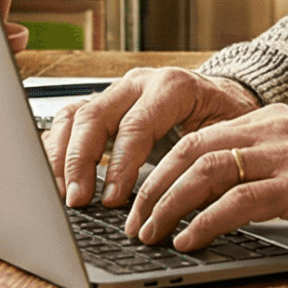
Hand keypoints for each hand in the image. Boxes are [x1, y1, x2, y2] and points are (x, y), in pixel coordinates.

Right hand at [45, 67, 260, 206]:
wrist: (227, 95)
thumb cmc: (228, 118)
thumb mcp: (228, 136)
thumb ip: (206, 162)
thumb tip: (185, 205)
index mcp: (173, 86)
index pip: (136, 125)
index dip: (120, 164)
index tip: (112, 199)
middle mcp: (139, 83)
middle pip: (95, 115)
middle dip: (81, 161)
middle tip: (78, 200)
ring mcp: (118, 91)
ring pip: (76, 115)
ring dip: (62, 155)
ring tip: (62, 193)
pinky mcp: (105, 105)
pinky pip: (71, 120)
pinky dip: (59, 148)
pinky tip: (58, 179)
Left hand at [124, 104, 287, 249]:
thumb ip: (264, 165)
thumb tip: (217, 196)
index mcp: (270, 121)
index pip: (199, 138)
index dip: (162, 168)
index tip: (141, 198)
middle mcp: (273, 131)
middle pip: (191, 151)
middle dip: (154, 187)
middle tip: (134, 221)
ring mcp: (286, 155)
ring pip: (206, 172)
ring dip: (169, 205)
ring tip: (150, 234)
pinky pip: (238, 201)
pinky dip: (205, 222)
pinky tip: (189, 240)